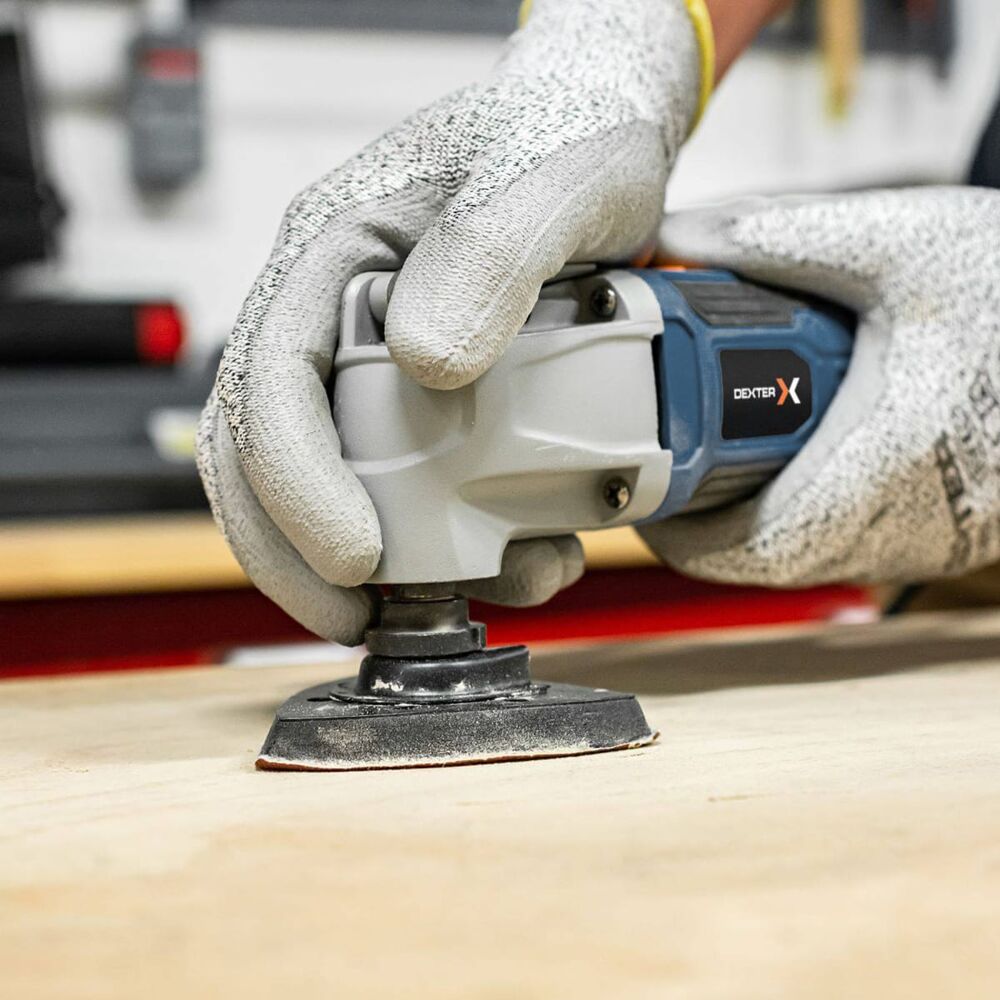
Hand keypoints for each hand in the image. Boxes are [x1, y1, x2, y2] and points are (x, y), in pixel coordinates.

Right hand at [197, 0, 703, 642]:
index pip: (271, 379)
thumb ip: (493, 252)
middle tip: (358, 617)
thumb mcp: (552, 178)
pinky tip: (512, 556)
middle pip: (265, 448)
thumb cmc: (565, 137)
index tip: (355, 559)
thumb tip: (431, 362)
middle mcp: (340, 312)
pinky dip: (443, 536)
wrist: (599, 136)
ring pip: (326, 475)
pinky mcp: (427, 396)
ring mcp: (378, 357)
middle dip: (298, 549)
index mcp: (338, 248)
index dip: (296, 482)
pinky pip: (403, 477)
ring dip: (367, 558)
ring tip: (440, 601)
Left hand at [641, 187, 999, 585]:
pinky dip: (807, 506)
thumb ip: (781, 239)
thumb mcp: (902, 243)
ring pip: (811, 553)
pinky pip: (855, 537)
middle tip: (670, 466)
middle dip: (707, 519)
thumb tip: (686, 236)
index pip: (744, 549)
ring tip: (722, 454)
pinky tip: (800, 451)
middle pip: (767, 557)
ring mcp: (933, 534)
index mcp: (882, 470)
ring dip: (756, 515)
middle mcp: (906, 523)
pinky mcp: (950, 525)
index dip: (678, 535)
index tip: (642, 497)